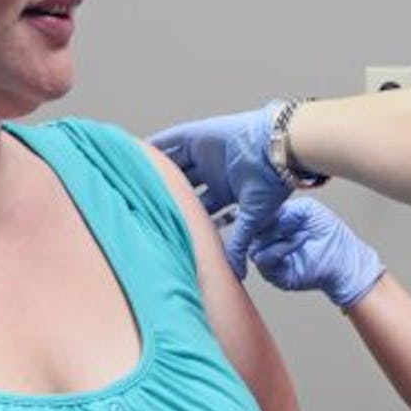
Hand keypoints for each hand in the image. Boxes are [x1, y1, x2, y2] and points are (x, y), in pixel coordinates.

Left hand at [152, 102, 291, 278]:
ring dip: (158, 169)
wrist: (277, 152)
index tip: (164, 227)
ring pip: (176, 163)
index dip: (183, 215)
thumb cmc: (271, 182)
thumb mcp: (252, 218)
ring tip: (133, 177)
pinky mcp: (200, 136)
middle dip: (167, 194)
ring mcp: (206, 154)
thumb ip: (239, 243)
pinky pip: (171, 140)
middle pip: (183, 185)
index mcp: (227, 191)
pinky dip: (156, 145)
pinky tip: (138, 151)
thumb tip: (236, 274)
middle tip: (142, 204)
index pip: (198, 207)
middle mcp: (215, 173)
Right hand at [250, 198, 384, 309]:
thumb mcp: (307, 210)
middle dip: (264, 223)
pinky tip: (300, 239)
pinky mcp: (276, 275)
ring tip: (296, 229)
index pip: (255, 220)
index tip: (268, 202)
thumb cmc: (330, 234)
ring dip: (274, 236)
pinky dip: (281, 248)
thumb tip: (266, 214)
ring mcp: (271, 260)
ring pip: (254, 248)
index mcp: (273, 227)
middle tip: (280, 216)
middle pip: (250, 234)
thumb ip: (286, 209)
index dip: (259, 212)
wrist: (345, 258)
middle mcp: (269, 244)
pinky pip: (265, 260)